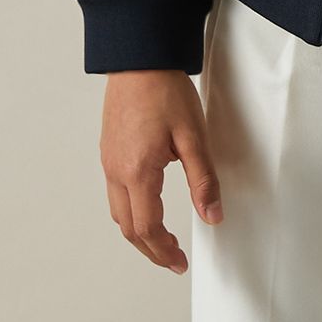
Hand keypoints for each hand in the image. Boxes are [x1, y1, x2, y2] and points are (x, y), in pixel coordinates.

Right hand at [99, 69, 223, 271]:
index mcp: (137, 172)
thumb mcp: (193, 138)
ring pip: (118, 212)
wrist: (138, 59)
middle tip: (173, 260)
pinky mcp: (109, 151)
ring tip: (163, 241)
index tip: (180, 262)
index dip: (164, 251)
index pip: (148, 227)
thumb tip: (212, 216)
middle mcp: (116, 171)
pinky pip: (115, 193)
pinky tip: (148, 208)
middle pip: (128, 227)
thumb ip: (203, 181)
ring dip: (139, 233)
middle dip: (151, 249)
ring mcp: (109, 161)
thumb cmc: (164, 92)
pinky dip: (131, 212)